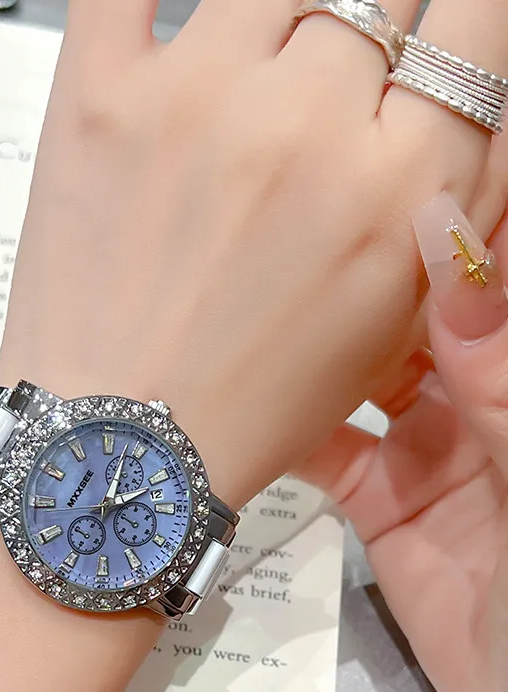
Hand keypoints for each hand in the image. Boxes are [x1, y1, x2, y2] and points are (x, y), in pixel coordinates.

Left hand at [0, 0, 507, 507]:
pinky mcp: (101, 98)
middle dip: (363, 37)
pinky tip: (176, 37)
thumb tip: (467, 93)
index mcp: (399, 190)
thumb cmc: (249, 402)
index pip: (477, 21)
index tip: (432, 38)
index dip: (460, 23)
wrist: (121, 443)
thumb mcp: (395, 318)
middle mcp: (307, 130)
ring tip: (248, 90)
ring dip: (275, 23)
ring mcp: (197, 100)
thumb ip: (453, 192)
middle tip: (323, 89)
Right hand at [297, 192, 507, 691]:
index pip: (490, 274)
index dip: (450, 210)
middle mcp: (492, 400)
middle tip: (290, 202)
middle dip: (367, 262)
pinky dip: (292, 425)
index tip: (380, 145)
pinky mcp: (391, 511)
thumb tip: (445, 240)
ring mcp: (440, 455)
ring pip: (371, 373)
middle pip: (426, 310)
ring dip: (321, 337)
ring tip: (253, 283)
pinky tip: (243, 392)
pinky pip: (335, 454)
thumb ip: (498, 372)